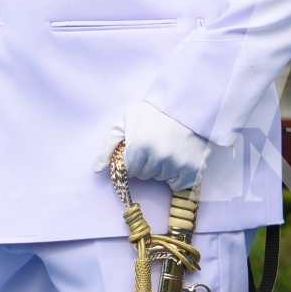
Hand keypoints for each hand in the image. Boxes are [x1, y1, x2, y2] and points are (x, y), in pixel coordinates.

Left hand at [92, 102, 209, 190]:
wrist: (185, 106)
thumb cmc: (152, 114)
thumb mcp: (125, 122)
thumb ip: (108, 146)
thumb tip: (97, 170)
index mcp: (139, 147)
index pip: (129, 170)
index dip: (133, 159)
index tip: (140, 146)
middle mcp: (158, 158)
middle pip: (144, 175)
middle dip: (146, 163)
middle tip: (155, 145)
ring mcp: (177, 165)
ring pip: (160, 178)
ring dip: (161, 168)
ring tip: (167, 148)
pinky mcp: (193, 171)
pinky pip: (178, 184)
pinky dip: (177, 176)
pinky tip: (178, 158)